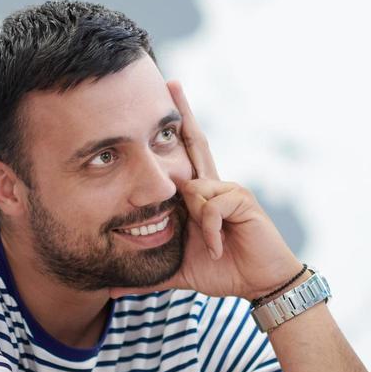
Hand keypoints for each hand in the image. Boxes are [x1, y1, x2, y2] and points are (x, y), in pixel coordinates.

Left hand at [113, 82, 301, 301]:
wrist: (259, 285)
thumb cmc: (223, 272)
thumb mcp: (177, 271)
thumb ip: (146, 276)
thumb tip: (110, 288)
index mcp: (199, 197)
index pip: (182, 157)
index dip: (175, 132)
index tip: (162, 102)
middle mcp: (214, 186)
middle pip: (195, 143)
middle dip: (184, 113)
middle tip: (170, 83)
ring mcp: (230, 191)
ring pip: (195, 188)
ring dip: (196, 222)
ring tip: (209, 247)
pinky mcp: (243, 201)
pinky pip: (212, 206)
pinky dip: (209, 230)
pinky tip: (217, 247)